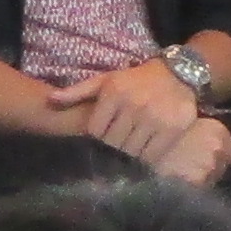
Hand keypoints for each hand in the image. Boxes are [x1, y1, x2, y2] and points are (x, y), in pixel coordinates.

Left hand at [64, 59, 230, 188]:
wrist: (179, 74)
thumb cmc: (137, 79)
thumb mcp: (107, 80)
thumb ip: (78, 91)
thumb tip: (51, 100)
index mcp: (114, 93)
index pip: (96, 131)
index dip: (98, 137)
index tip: (104, 136)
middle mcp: (134, 105)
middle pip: (113, 143)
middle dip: (113, 146)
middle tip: (118, 145)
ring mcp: (155, 118)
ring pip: (131, 151)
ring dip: (129, 153)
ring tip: (131, 149)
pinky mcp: (173, 129)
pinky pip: (152, 154)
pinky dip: (146, 157)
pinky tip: (145, 150)